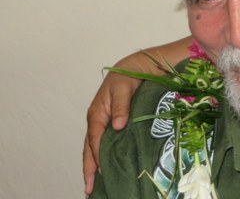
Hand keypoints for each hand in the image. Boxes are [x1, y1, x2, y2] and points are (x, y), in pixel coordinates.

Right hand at [83, 69, 140, 195]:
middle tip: (89, 190)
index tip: (100, 173)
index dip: (97, 157)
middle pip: (90, 149)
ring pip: (97, 148)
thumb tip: (117, 126)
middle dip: (90, 169)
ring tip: (97, 186)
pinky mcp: (115, 123)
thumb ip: (120, 106)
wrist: (138, 66)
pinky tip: (109, 167)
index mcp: (97, 113)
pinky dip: (106, 156)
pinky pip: (107, 143)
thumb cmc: (129, 74)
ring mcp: (106, 123)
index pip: (95, 140)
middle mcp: (99, 121)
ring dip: (96, 166)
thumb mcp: (124, 87)